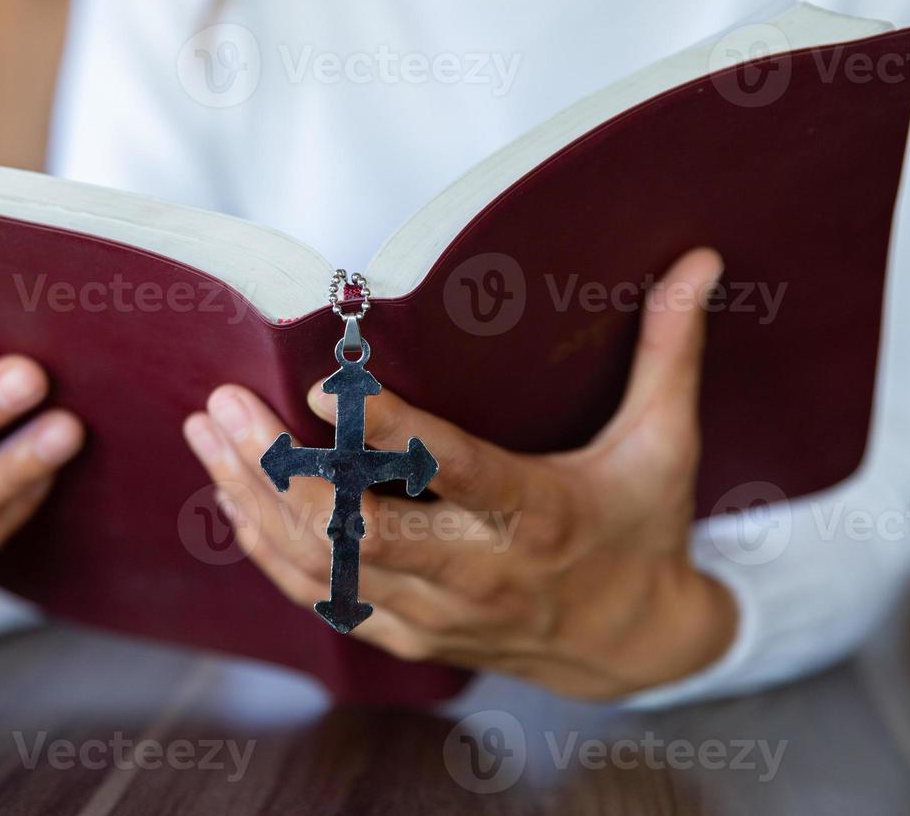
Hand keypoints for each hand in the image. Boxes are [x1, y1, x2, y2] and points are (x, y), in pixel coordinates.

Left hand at [183, 249, 735, 699]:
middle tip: (229, 403)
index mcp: (541, 513)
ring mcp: (437, 614)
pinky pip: (323, 596)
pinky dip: (270, 548)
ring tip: (208, 433)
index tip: (328, 389)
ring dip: (257, 500)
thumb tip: (701, 260)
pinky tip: (229, 494)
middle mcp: (481, 571)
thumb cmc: (642, 528)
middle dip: (284, 470)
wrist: (634, 648)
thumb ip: (668, 350)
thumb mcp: (666, 443)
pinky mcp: (408, 636)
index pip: (456, 473)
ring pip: (327, 565)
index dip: (391, 436)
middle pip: (363, 529)